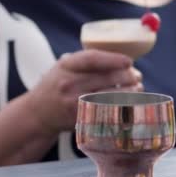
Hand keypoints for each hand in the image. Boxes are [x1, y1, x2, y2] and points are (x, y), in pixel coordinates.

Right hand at [24, 50, 142, 134]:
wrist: (38, 113)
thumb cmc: (57, 85)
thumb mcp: (64, 67)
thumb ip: (85, 61)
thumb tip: (121, 57)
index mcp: (66, 66)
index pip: (92, 59)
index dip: (113, 59)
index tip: (129, 61)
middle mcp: (69, 84)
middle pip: (107, 78)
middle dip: (128, 76)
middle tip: (137, 75)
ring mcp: (75, 103)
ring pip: (111, 96)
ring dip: (129, 92)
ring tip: (138, 88)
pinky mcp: (81, 119)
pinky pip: (107, 112)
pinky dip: (122, 107)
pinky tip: (130, 103)